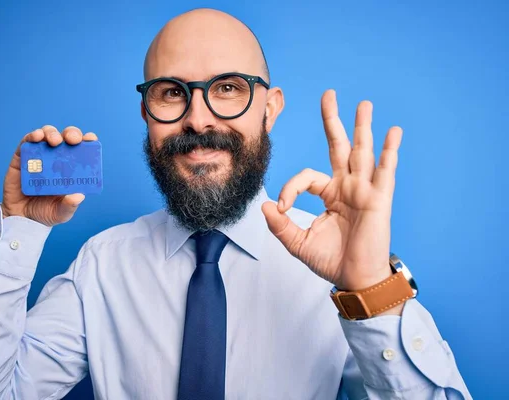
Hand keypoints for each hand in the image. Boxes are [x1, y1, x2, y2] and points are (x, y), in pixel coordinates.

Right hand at [1, 125, 97, 226]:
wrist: (21, 218)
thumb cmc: (45, 212)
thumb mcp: (61, 213)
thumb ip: (70, 205)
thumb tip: (79, 196)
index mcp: (72, 168)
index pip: (83, 149)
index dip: (88, 140)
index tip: (91, 139)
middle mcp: (57, 158)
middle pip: (66, 137)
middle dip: (71, 134)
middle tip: (73, 140)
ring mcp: (40, 155)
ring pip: (48, 134)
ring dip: (52, 133)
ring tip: (55, 141)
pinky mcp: (22, 157)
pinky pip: (27, 142)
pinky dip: (32, 136)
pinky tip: (37, 137)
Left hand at [262, 89, 401, 291]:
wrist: (354, 279)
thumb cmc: (331, 260)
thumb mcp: (298, 242)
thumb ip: (280, 225)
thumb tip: (266, 206)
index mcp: (328, 193)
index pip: (307, 176)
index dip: (291, 188)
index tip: (284, 208)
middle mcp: (347, 186)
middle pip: (339, 146)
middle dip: (333, 121)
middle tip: (329, 94)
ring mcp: (364, 190)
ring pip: (363, 152)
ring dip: (363, 127)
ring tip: (364, 104)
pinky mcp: (379, 199)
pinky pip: (385, 171)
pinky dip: (389, 151)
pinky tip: (393, 132)